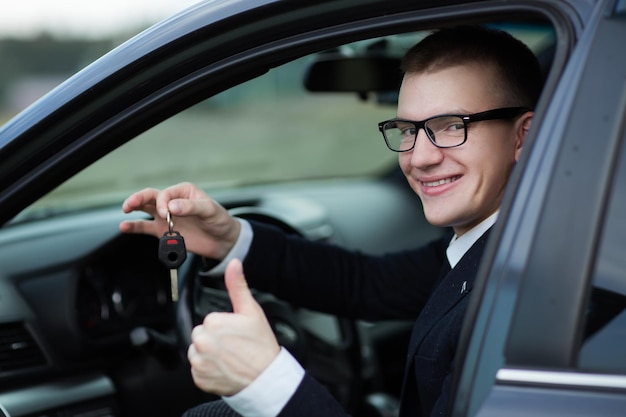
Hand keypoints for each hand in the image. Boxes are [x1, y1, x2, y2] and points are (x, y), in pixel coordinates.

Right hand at [119, 182, 239, 258]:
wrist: (223, 241)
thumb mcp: (209, 210)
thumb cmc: (220, 220)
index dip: (162, 202)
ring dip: (134, 207)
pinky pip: (146, 228)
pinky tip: (125, 227)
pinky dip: (135, 227)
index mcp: (184, 192)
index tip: (166, 212)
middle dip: (139, 199)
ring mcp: (167, 217)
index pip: (165, 193)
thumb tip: (172, 206)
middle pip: (150, 196)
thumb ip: (191, 207)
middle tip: (130, 205)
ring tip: (125, 209)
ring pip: (145, 209)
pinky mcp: (164, 231)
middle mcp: (172, 202)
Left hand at [187, 259, 280, 395]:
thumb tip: (233, 264)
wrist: (266, 377)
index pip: (209, 320)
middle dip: (214, 339)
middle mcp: (202, 343)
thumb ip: (237, 286)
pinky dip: (208, 370)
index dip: (224, 326)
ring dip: (209, 354)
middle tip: (234, 345)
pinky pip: (198, 370)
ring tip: (229, 357)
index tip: (236, 333)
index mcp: (212, 323)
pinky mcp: (199, 378)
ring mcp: (200, 362)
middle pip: (201, 334)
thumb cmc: (261, 345)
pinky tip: (224, 368)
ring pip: (197, 351)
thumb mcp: (251, 311)